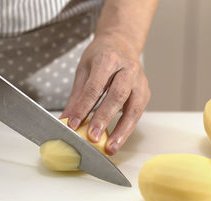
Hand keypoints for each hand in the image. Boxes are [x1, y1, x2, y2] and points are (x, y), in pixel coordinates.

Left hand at [61, 34, 150, 155]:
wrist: (122, 43)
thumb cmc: (101, 57)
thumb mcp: (83, 71)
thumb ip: (76, 97)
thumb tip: (65, 121)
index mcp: (108, 59)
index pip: (95, 87)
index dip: (84, 107)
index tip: (73, 124)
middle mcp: (128, 69)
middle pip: (117, 96)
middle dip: (104, 119)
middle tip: (93, 138)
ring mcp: (140, 81)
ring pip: (133, 108)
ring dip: (122, 130)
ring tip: (111, 148)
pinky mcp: (145, 92)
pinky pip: (137, 113)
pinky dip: (127, 128)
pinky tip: (118, 140)